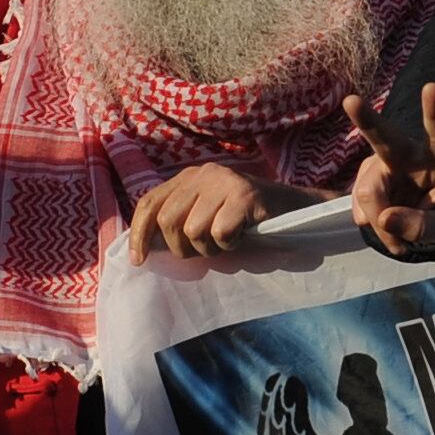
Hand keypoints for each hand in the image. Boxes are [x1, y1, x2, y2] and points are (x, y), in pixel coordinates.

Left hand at [126, 164, 311, 262]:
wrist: (295, 208)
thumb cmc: (246, 220)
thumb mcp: (206, 215)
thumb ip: (179, 221)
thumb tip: (144, 248)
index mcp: (189, 177)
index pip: (150, 203)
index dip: (139, 234)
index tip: (139, 261)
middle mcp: (203, 173)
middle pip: (168, 221)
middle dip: (183, 248)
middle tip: (207, 250)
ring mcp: (225, 182)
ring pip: (193, 231)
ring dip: (211, 248)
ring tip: (228, 241)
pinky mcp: (245, 195)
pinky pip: (220, 233)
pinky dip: (231, 244)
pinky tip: (243, 236)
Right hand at [346, 82, 434, 254]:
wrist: (429, 217)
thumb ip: (424, 226)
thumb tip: (384, 218)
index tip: (432, 87)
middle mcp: (407, 154)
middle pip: (385, 138)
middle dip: (368, 120)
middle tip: (351, 101)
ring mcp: (381, 166)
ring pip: (368, 192)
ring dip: (381, 223)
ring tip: (400, 242)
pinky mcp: (366, 180)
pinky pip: (362, 207)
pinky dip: (375, 227)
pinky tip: (387, 227)